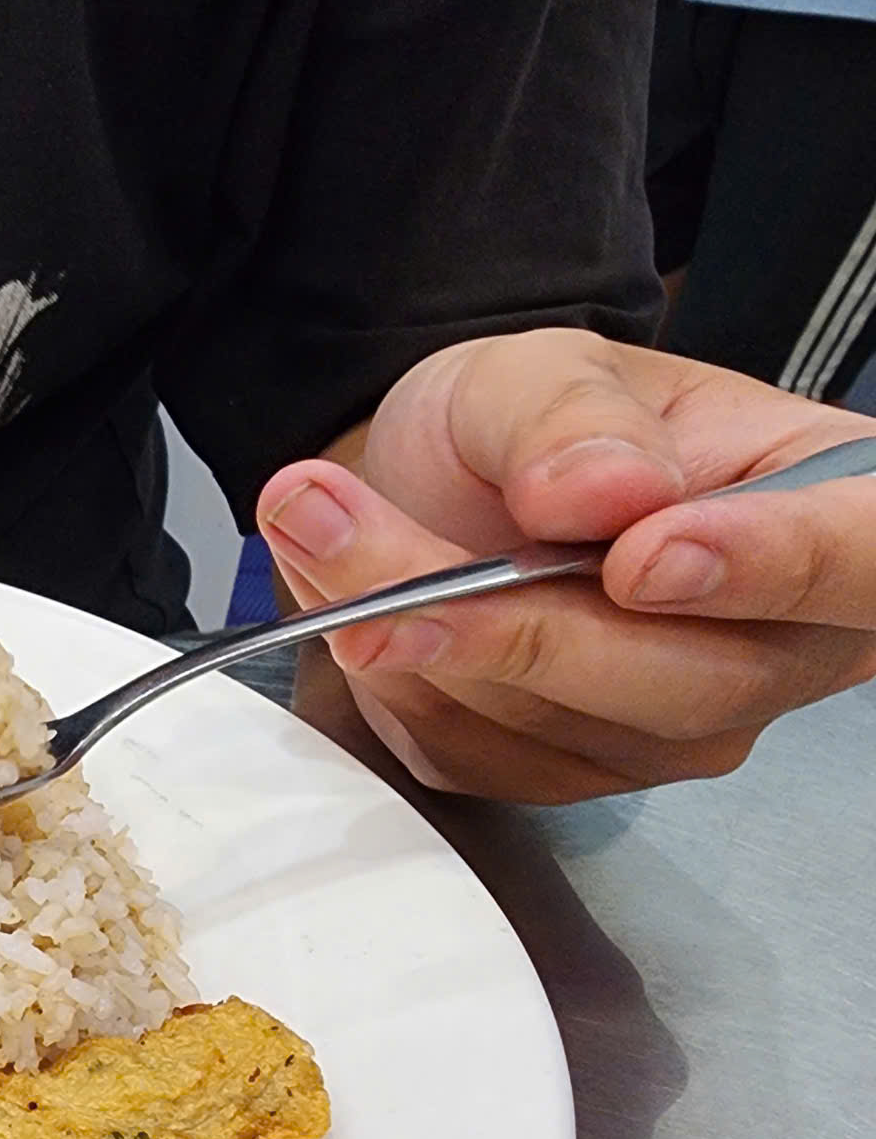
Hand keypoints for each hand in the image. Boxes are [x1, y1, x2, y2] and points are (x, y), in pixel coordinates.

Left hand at [256, 329, 875, 801]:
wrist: (442, 482)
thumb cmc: (534, 424)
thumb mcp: (545, 368)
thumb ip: (574, 419)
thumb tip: (606, 492)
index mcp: (829, 504)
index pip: (864, 562)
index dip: (776, 572)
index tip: (645, 559)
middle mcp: (776, 643)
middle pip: (687, 681)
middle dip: (518, 623)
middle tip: (379, 559)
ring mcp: (672, 726)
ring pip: (560, 726)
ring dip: (421, 637)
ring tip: (317, 525)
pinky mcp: (562, 771)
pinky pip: (474, 753)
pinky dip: (393, 677)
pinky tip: (347, 596)